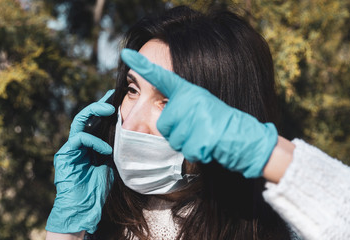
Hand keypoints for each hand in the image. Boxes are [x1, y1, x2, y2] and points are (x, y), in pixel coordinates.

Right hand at [46, 90, 114, 233]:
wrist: (83, 209)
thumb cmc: (96, 190)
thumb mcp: (110, 165)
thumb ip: (113, 150)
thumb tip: (126, 134)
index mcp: (88, 146)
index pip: (94, 122)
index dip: (103, 109)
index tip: (116, 98)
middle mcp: (77, 144)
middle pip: (85, 117)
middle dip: (98, 105)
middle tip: (111, 98)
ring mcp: (70, 149)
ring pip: (79, 122)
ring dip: (94, 112)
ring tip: (110, 110)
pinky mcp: (65, 155)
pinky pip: (79, 139)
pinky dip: (94, 140)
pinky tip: (106, 149)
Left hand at [120, 49, 277, 177]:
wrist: (242, 136)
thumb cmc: (218, 121)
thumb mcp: (199, 105)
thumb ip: (180, 106)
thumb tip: (163, 116)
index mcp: (188, 91)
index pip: (161, 77)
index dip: (144, 66)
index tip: (127, 54)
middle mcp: (188, 101)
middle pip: (163, 124)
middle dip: (176, 132)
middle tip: (196, 128)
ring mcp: (194, 119)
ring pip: (173, 139)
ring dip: (186, 142)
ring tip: (203, 134)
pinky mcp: (199, 138)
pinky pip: (185, 150)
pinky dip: (196, 152)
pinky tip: (208, 144)